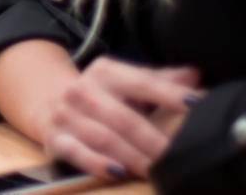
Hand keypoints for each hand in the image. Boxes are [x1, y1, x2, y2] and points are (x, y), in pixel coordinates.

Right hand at [38, 56, 200, 180]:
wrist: (48, 100)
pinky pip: (76, 153)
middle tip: (178, 156)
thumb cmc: (101, 95)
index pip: (142, 82)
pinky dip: (96, 163)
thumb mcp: (126, 82)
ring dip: (133, 156)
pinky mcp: (55, 138)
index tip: (197, 105)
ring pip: (103, 138)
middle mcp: (83, 90)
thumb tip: (195, 76)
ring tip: (157, 171)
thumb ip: (160, 81)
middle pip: (123, 117)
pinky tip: (118, 172)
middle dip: (153, 140)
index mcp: (105, 72)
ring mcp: (66, 115)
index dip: (170, 94)